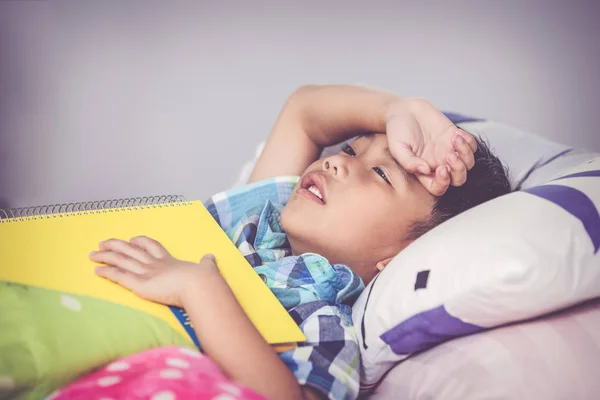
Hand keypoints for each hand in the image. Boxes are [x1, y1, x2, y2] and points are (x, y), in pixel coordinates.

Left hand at [90, 236, 219, 307]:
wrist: (199, 285)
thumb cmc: (204, 279)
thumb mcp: (207, 268)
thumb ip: (207, 263)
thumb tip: (210, 257)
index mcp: (170, 260)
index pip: (152, 247)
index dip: (140, 242)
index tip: (132, 239)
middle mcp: (156, 264)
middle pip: (132, 250)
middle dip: (117, 245)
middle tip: (103, 242)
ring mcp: (147, 273)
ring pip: (122, 260)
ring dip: (106, 256)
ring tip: (93, 253)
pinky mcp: (141, 284)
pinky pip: (120, 276)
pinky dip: (108, 272)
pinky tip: (97, 270)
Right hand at [385, 98, 477, 195]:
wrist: (404, 110)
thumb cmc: (397, 130)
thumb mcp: (397, 148)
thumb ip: (409, 162)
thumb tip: (425, 170)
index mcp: (424, 172)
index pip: (438, 188)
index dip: (443, 183)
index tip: (440, 168)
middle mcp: (438, 164)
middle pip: (458, 179)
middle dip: (459, 170)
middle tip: (450, 155)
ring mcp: (449, 151)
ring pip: (468, 163)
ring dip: (465, 153)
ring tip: (454, 139)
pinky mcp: (455, 138)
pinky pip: (472, 146)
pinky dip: (469, 142)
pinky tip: (456, 133)